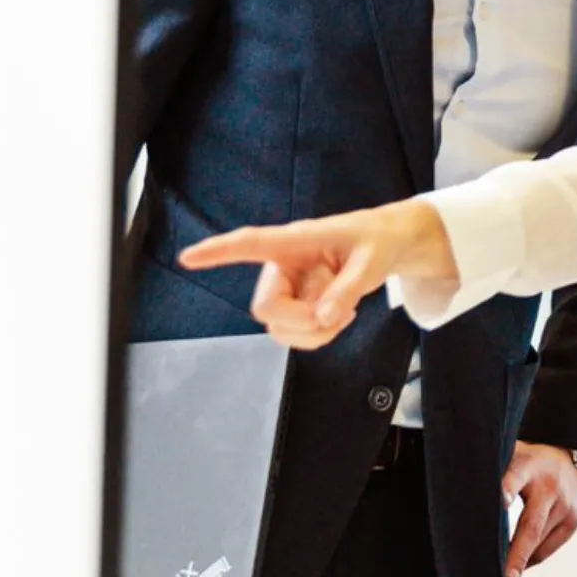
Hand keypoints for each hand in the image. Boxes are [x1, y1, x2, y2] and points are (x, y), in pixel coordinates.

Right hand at [178, 199, 453, 348]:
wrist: (388, 246)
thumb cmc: (375, 242)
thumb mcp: (371, 262)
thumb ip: (348, 289)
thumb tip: (323, 318)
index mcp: (295, 241)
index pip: (250, 244)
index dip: (219, 252)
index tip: (188, 257)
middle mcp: (282, 266)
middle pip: (267, 308)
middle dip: (303, 321)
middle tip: (339, 309)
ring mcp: (287, 288)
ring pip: (279, 329)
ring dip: (315, 331)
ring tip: (344, 308)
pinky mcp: (295, 305)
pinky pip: (295, 335)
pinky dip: (320, 335)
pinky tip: (339, 314)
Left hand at [502, 441, 576, 576]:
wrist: (571, 460)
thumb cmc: (528, 463)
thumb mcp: (512, 456)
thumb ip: (493, 472)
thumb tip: (454, 494)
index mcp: (528, 466)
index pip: (516, 477)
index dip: (507, 489)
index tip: (502, 502)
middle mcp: (549, 487)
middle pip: (531, 524)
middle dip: (517, 553)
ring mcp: (564, 506)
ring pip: (538, 543)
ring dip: (519, 562)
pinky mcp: (572, 522)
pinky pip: (547, 549)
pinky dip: (530, 560)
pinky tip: (517, 566)